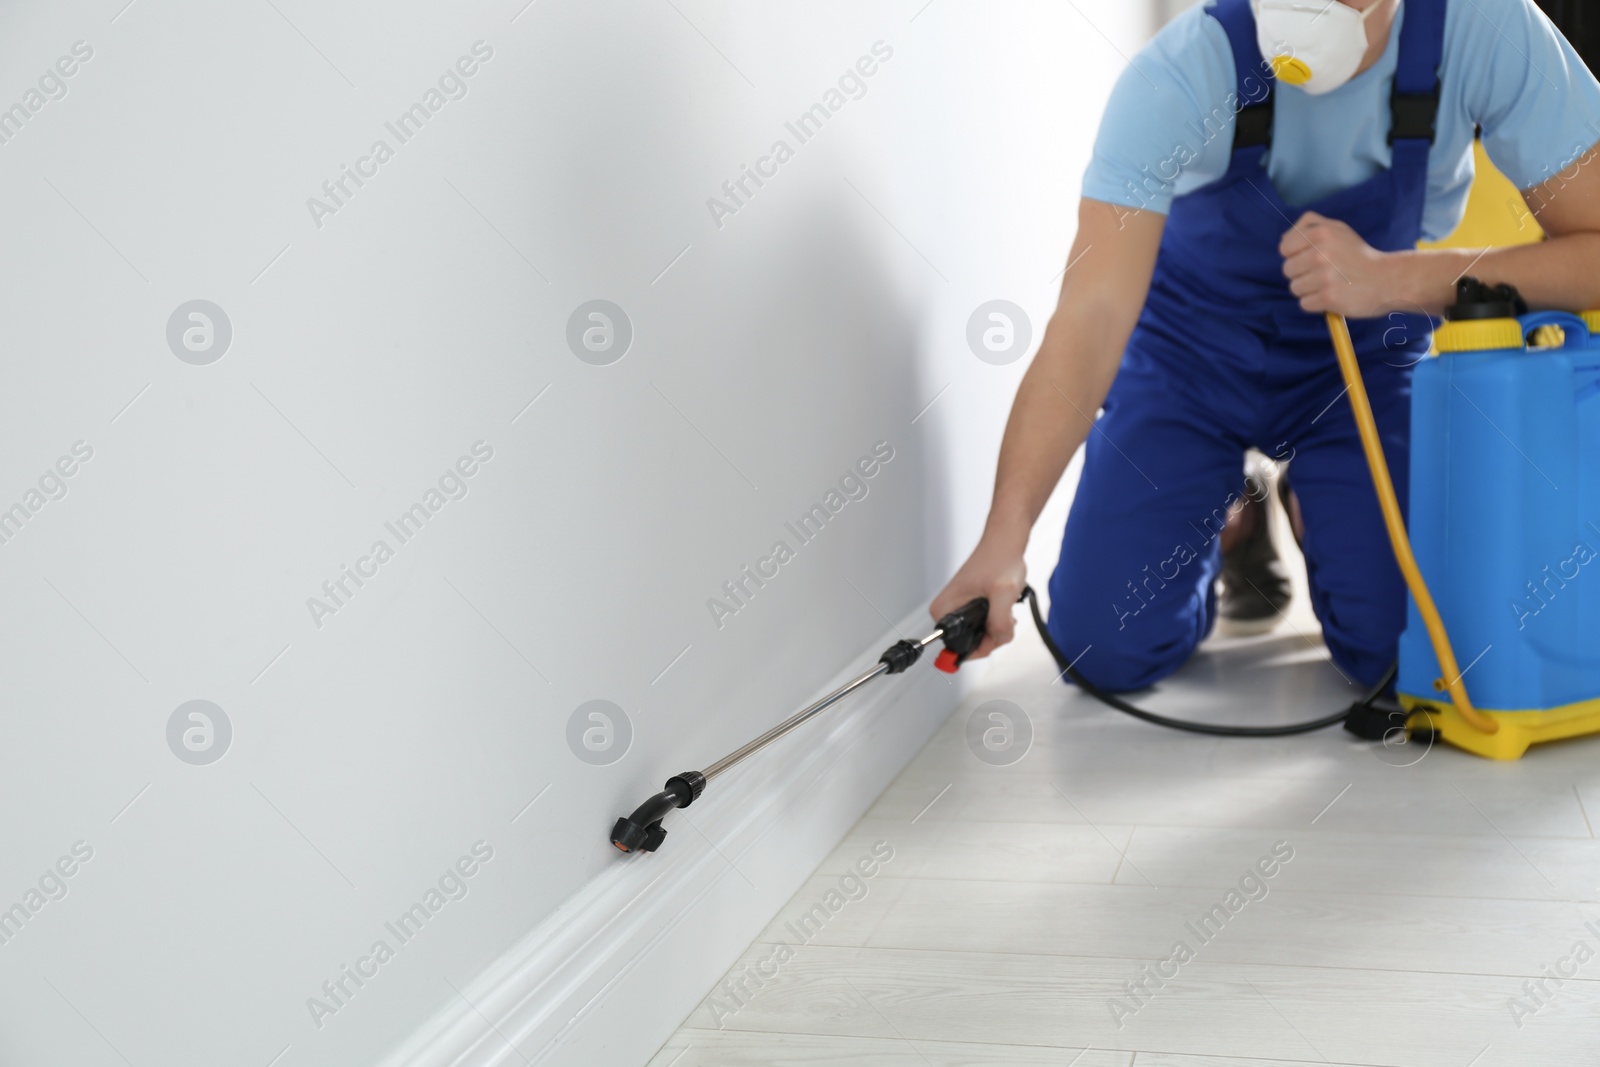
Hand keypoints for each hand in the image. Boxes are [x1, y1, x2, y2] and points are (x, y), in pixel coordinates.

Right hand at [930, 536, 1026, 660]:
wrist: (1005, 542)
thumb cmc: (999, 559)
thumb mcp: (1003, 593)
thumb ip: (999, 623)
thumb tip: (996, 640)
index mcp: (944, 610)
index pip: (958, 648)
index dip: (983, 645)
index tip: (996, 629)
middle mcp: (947, 611)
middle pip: (972, 644)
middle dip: (994, 635)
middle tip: (1005, 614)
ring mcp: (958, 609)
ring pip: (982, 636)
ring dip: (999, 627)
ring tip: (1005, 606)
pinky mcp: (969, 607)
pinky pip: (985, 626)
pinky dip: (999, 621)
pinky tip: (1004, 606)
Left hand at [1279, 212, 1399, 316]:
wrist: (1388, 279)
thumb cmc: (1358, 255)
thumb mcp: (1338, 229)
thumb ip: (1310, 225)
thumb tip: (1283, 239)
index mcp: (1321, 233)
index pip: (1284, 248)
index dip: (1295, 255)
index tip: (1311, 258)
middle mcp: (1321, 254)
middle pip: (1287, 269)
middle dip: (1302, 273)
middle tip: (1325, 272)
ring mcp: (1324, 277)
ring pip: (1295, 288)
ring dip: (1309, 289)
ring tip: (1330, 284)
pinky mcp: (1328, 298)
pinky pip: (1304, 304)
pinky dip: (1316, 303)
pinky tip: (1333, 295)